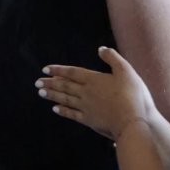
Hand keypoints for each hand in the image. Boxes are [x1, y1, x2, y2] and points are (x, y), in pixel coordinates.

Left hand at [35, 47, 156, 140]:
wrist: (132, 121)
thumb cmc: (131, 95)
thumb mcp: (125, 70)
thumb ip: (112, 58)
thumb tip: (101, 49)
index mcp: (93, 79)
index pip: (71, 72)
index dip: (58, 70)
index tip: (45, 69)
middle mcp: (86, 92)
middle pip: (64, 86)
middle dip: (50, 83)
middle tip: (37, 82)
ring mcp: (86, 107)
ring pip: (65, 99)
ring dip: (52, 95)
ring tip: (41, 93)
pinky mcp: (89, 120)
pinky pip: (72, 114)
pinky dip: (63, 111)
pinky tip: (55, 109)